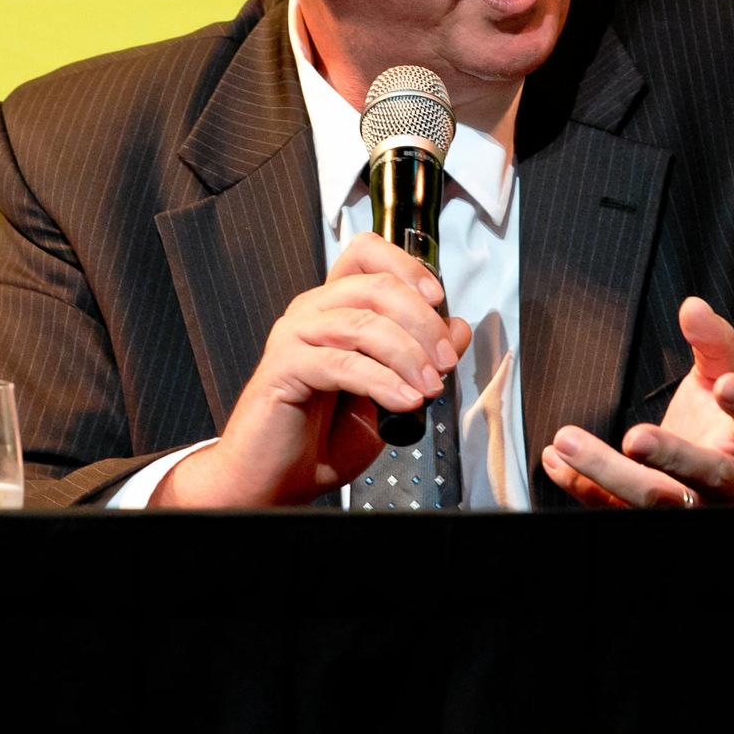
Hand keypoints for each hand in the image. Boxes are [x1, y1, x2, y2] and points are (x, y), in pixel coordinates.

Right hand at [154, 233, 470, 507]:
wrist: (276, 480)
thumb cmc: (323, 438)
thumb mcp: (390, 394)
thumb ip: (421, 358)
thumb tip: (457, 328)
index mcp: (336, 307)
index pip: (366, 254)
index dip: (406, 267)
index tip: (438, 298)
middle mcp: (313, 311)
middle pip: (375, 286)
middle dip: (422, 322)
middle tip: (445, 361)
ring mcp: (295, 336)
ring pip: (363, 322)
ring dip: (408, 355)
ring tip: (429, 388)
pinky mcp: (284, 366)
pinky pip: (342, 363)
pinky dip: (382, 381)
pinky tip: (404, 402)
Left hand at [541, 296, 733, 507]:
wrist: (712, 483)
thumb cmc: (716, 423)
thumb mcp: (722, 379)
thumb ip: (712, 343)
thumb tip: (692, 305)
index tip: (724, 384)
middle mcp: (726, 483)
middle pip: (702, 474)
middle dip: (669, 455)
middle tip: (635, 437)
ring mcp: (690, 509)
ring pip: (654, 500)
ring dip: (607, 472)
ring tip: (566, 441)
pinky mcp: (652, 524)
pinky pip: (614, 510)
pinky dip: (581, 487)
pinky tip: (554, 460)